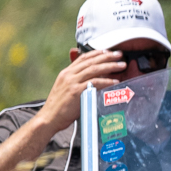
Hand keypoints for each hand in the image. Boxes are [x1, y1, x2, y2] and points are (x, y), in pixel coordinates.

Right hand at [0, 50, 124, 170]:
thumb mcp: (66, 89)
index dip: (96, 53)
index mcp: (66, 73)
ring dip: (110, 66)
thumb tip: (94, 79)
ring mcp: (72, 82)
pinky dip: (107, 81)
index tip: (108, 51)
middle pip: (91, 61)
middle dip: (107, 56)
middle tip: (120, 55)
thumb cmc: (59, 107)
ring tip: (121, 65)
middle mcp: (68, 75)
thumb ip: (77, 82)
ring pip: (94, 69)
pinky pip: (95, 83)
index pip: (83, 58)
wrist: (48, 119)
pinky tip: (116, 81)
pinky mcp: (76, 92)